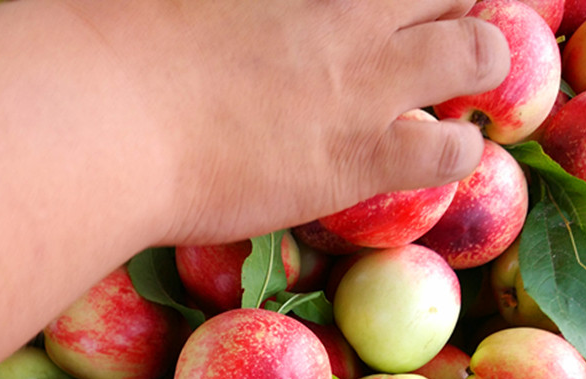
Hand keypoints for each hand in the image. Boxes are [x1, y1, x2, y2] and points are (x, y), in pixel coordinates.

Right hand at [71, 0, 510, 244]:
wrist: (106, 116)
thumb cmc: (111, 41)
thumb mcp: (181, 1)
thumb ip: (229, 10)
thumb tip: (246, 24)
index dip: (400, 3)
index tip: (385, 16)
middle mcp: (349, 12)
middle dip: (453, 3)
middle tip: (430, 31)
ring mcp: (362, 79)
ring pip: (479, 51)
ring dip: (480, 64)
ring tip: (459, 89)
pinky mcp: (359, 156)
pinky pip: (451, 152)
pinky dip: (458, 151)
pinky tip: (440, 153)